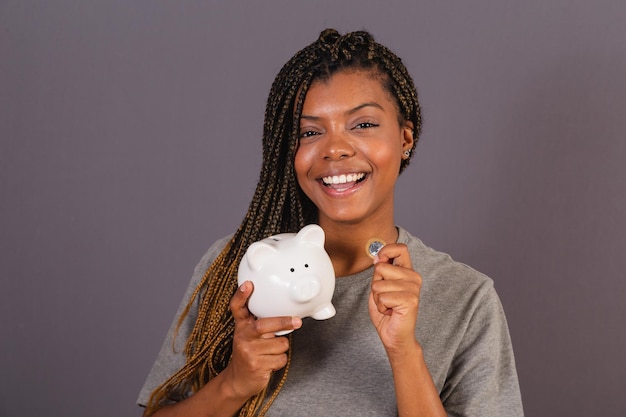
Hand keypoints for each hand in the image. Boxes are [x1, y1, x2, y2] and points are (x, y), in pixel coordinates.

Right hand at [222, 281, 301, 399]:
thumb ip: (261, 323)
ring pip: (279, 344)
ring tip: (270, 352)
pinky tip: (270, 362)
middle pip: (264, 325)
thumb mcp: (250, 335)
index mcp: (242, 326)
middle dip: (283, 322)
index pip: (237, 308)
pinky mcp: (256, 365)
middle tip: (297, 322)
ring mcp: (248, 351)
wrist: (238, 380)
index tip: (248, 284)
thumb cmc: (250, 353)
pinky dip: (280, 361)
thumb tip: (288, 315)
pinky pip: (280, 358)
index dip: (241, 295)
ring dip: (281, 348)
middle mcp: (242, 337)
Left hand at [368, 243, 421, 353]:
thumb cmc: (388, 311)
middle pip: (380, 268)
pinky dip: (381, 306)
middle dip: (375, 284)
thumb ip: (381, 271)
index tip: (379, 261)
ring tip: (388, 305)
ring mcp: (413, 288)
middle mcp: (413, 277)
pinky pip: (382, 297)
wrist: (395, 335)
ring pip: (378, 284)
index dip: (385, 251)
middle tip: (385, 297)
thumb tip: (378, 257)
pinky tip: (390, 311)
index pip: (400, 248)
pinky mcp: (410, 300)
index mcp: (407, 271)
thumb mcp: (380, 286)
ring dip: (377, 298)